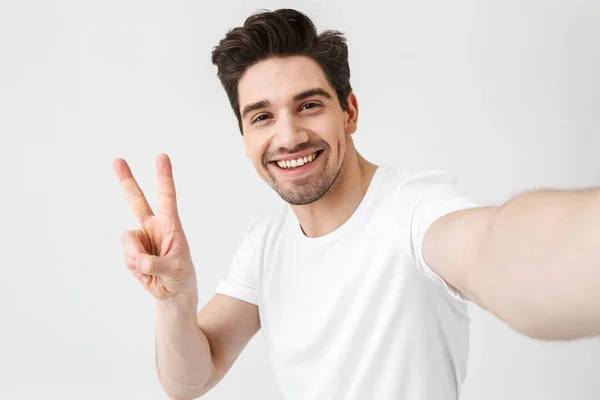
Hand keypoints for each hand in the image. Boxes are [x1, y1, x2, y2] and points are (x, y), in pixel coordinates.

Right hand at [113, 153, 196, 299]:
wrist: (172, 292)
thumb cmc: (181, 275)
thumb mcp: (175, 269)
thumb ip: (156, 263)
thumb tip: (137, 260)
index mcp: (170, 224)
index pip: (167, 196)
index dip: (164, 176)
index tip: (162, 156)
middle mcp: (153, 227)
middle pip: (136, 200)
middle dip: (126, 180)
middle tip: (117, 160)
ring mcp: (140, 239)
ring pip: (128, 241)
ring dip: (137, 258)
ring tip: (152, 269)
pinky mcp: (131, 252)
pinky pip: (127, 258)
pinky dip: (136, 269)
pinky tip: (146, 274)